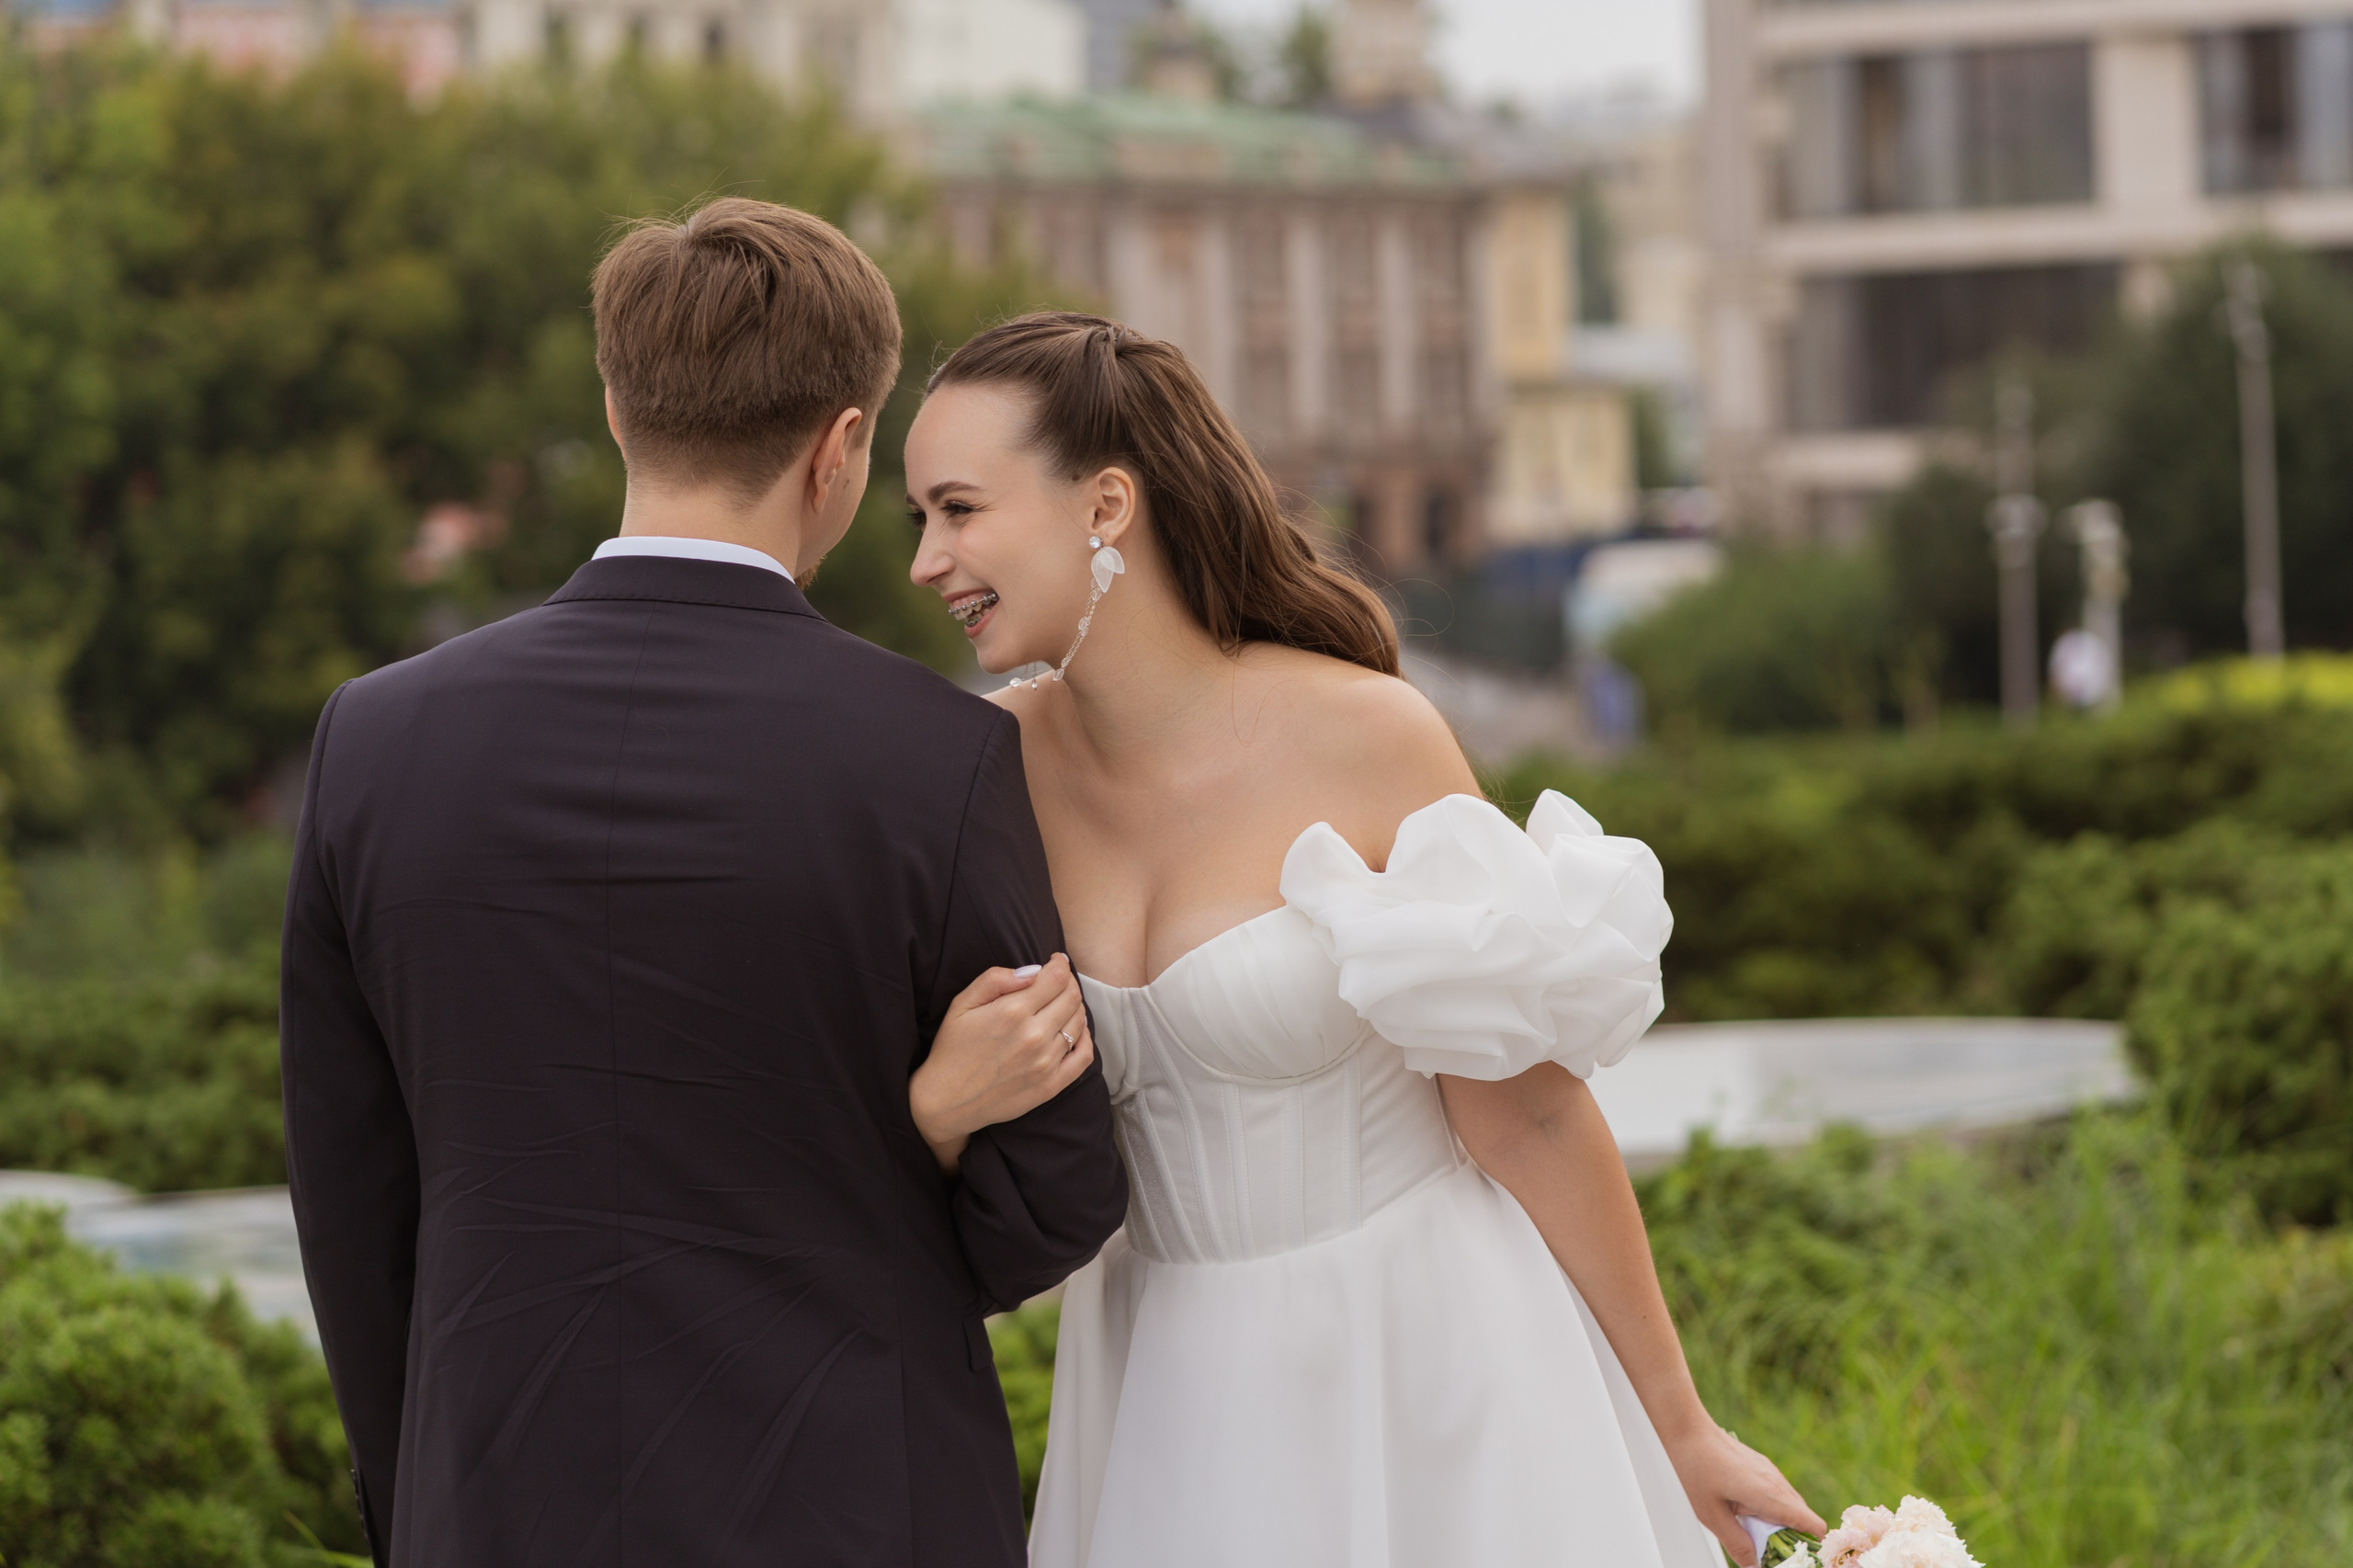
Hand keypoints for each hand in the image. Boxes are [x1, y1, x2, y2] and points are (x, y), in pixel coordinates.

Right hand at [909, 954, 1093, 1171]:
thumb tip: (1032, 971)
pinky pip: (1084, 1056)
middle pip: (1072, 997)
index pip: (1056, 978)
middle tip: (1057, 981)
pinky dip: (1085, 1038)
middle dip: (1068, 982)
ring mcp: (1046, 1063)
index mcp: (1012, 1012)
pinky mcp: (1051, 1085)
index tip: (1056, 961)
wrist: (947, 1101)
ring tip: (1060, 1004)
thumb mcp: (962, 1004)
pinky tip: (1075, 1031)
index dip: (1060, 964)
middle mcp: (1034, 1036)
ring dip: (1075, 1007)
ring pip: (1079, 1023)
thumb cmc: (952, 1049)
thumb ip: (995, 980)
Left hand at [1663, 1422, 1824, 1565]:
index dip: (1808, 1545)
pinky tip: (1742, 1510)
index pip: (1813, 1524)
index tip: (1790, 1557)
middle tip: (1763, 1549)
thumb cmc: (1694, 1467)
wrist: (1685, 1428)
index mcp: (1770, 1495)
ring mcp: (1769, 1471)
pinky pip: (1775, 1493)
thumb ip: (1737, 1544)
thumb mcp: (1712, 1515)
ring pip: (1788, 1505)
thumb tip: (1754, 1566)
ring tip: (1748, 1530)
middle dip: (1789, 1538)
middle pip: (1802, 1518)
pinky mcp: (1760, 1466)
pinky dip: (1768, 1507)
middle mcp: (1776, 1481)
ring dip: (1776, 1522)